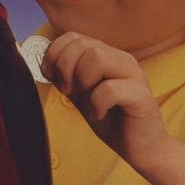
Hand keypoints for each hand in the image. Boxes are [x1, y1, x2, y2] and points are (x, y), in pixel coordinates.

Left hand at [42, 32, 169, 175]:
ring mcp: (133, 74)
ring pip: (96, 58)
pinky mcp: (140, 95)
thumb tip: (42, 64)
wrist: (142, 147)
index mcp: (106, 55)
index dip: (55, 55)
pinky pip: (109, 88)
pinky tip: (100, 114)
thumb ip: (67, 77)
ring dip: (83, 83)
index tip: (54, 79)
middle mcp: (121, 58)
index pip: (73, 37)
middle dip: (66, 69)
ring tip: (87, 103)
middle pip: (83, 45)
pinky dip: (97, 104)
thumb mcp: (82, 95)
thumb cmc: (112, 120)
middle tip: (71, 93)